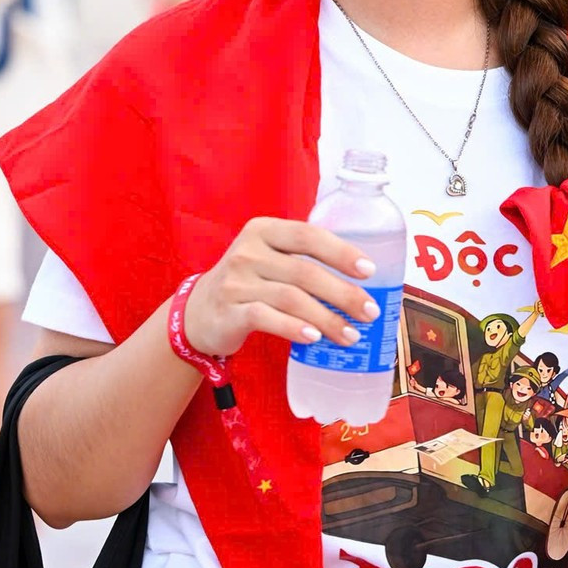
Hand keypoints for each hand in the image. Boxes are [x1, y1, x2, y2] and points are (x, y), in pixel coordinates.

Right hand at [180, 218, 378, 358]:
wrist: (197, 312)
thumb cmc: (248, 284)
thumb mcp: (268, 258)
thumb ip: (303, 260)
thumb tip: (361, 282)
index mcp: (263, 230)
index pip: (308, 235)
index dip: (341, 252)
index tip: (369, 271)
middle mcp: (247, 251)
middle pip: (305, 271)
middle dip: (343, 294)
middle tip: (369, 312)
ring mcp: (235, 282)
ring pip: (290, 298)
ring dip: (326, 318)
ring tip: (350, 335)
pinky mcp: (228, 311)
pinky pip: (266, 317)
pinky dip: (293, 328)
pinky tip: (314, 338)